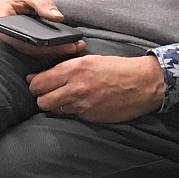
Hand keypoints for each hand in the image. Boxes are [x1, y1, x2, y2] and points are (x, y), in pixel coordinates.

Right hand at [0, 0, 84, 59]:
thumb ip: (42, 3)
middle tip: (74, 47)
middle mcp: (7, 40)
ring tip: (77, 47)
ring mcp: (16, 45)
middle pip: (31, 50)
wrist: (10, 0)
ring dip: (57, 52)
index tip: (58, 43)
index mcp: (2, 28)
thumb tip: (58, 17)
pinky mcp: (25, 46)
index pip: (21, 41)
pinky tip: (70, 46)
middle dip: (54, 50)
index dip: (40, 45)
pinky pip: (39, 51)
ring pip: (36, 53)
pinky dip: (55, 49)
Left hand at [29, 53, 165, 122]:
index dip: (35, 84)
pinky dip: (74, 111)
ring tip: (66, 98)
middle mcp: (75, 88)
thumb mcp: (90, 60)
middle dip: (42, 98)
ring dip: (57, 105)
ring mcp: (83, 105)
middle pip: (42, 101)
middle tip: (48, 93)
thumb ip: (67, 67)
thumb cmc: (118, 68)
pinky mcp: (91, 117)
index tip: (36, 83)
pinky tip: (83, 104)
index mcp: (74, 69)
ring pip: (55, 110)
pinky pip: (73, 116)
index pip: (40, 82)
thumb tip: (45, 75)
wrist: (143, 83)